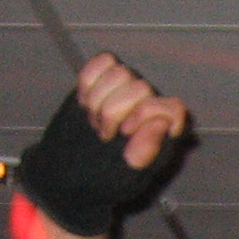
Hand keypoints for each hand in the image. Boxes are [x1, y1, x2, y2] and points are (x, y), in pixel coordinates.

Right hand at [16, 52, 192, 237]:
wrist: (68, 171)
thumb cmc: (102, 177)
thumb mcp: (127, 175)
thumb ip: (146, 152)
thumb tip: (161, 122)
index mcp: (163, 133)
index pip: (171, 107)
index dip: (145, 113)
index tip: (124, 132)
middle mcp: (149, 107)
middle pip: (140, 87)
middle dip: (113, 111)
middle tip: (103, 134)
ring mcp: (128, 91)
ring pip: (120, 71)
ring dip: (98, 99)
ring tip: (94, 121)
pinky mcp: (105, 80)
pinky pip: (103, 61)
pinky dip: (88, 81)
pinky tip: (85, 102)